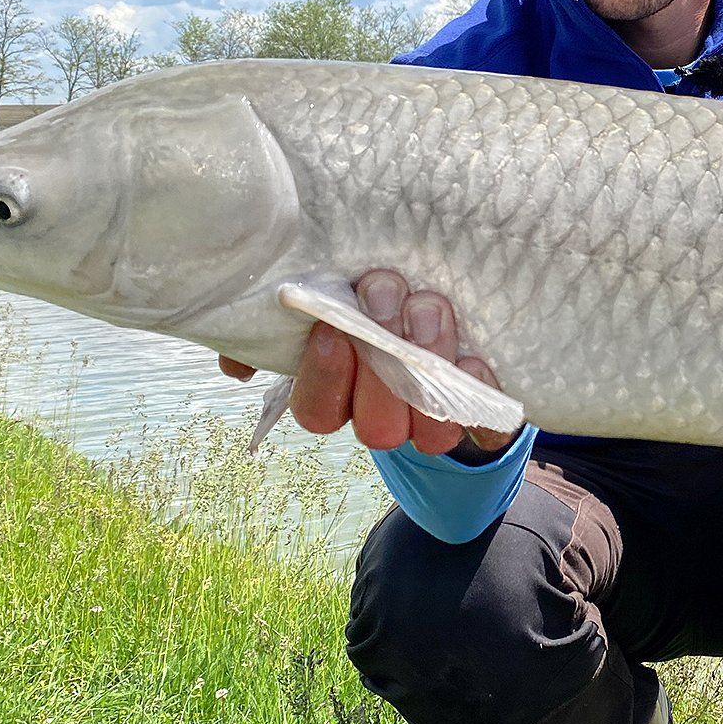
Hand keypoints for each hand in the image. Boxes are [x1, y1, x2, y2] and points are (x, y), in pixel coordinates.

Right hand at [217, 269, 516, 456]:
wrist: (440, 296)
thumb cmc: (369, 293)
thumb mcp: (322, 293)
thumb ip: (276, 322)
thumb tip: (237, 363)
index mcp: (336, 397)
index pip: (318, 413)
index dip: (323, 377)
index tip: (331, 328)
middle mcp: (383, 416)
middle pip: (376, 428)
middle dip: (383, 366)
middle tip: (388, 299)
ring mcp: (432, 420)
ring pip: (429, 430)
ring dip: (429, 367)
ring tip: (428, 309)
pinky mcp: (481, 413)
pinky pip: (485, 426)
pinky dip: (479, 391)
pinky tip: (473, 357)